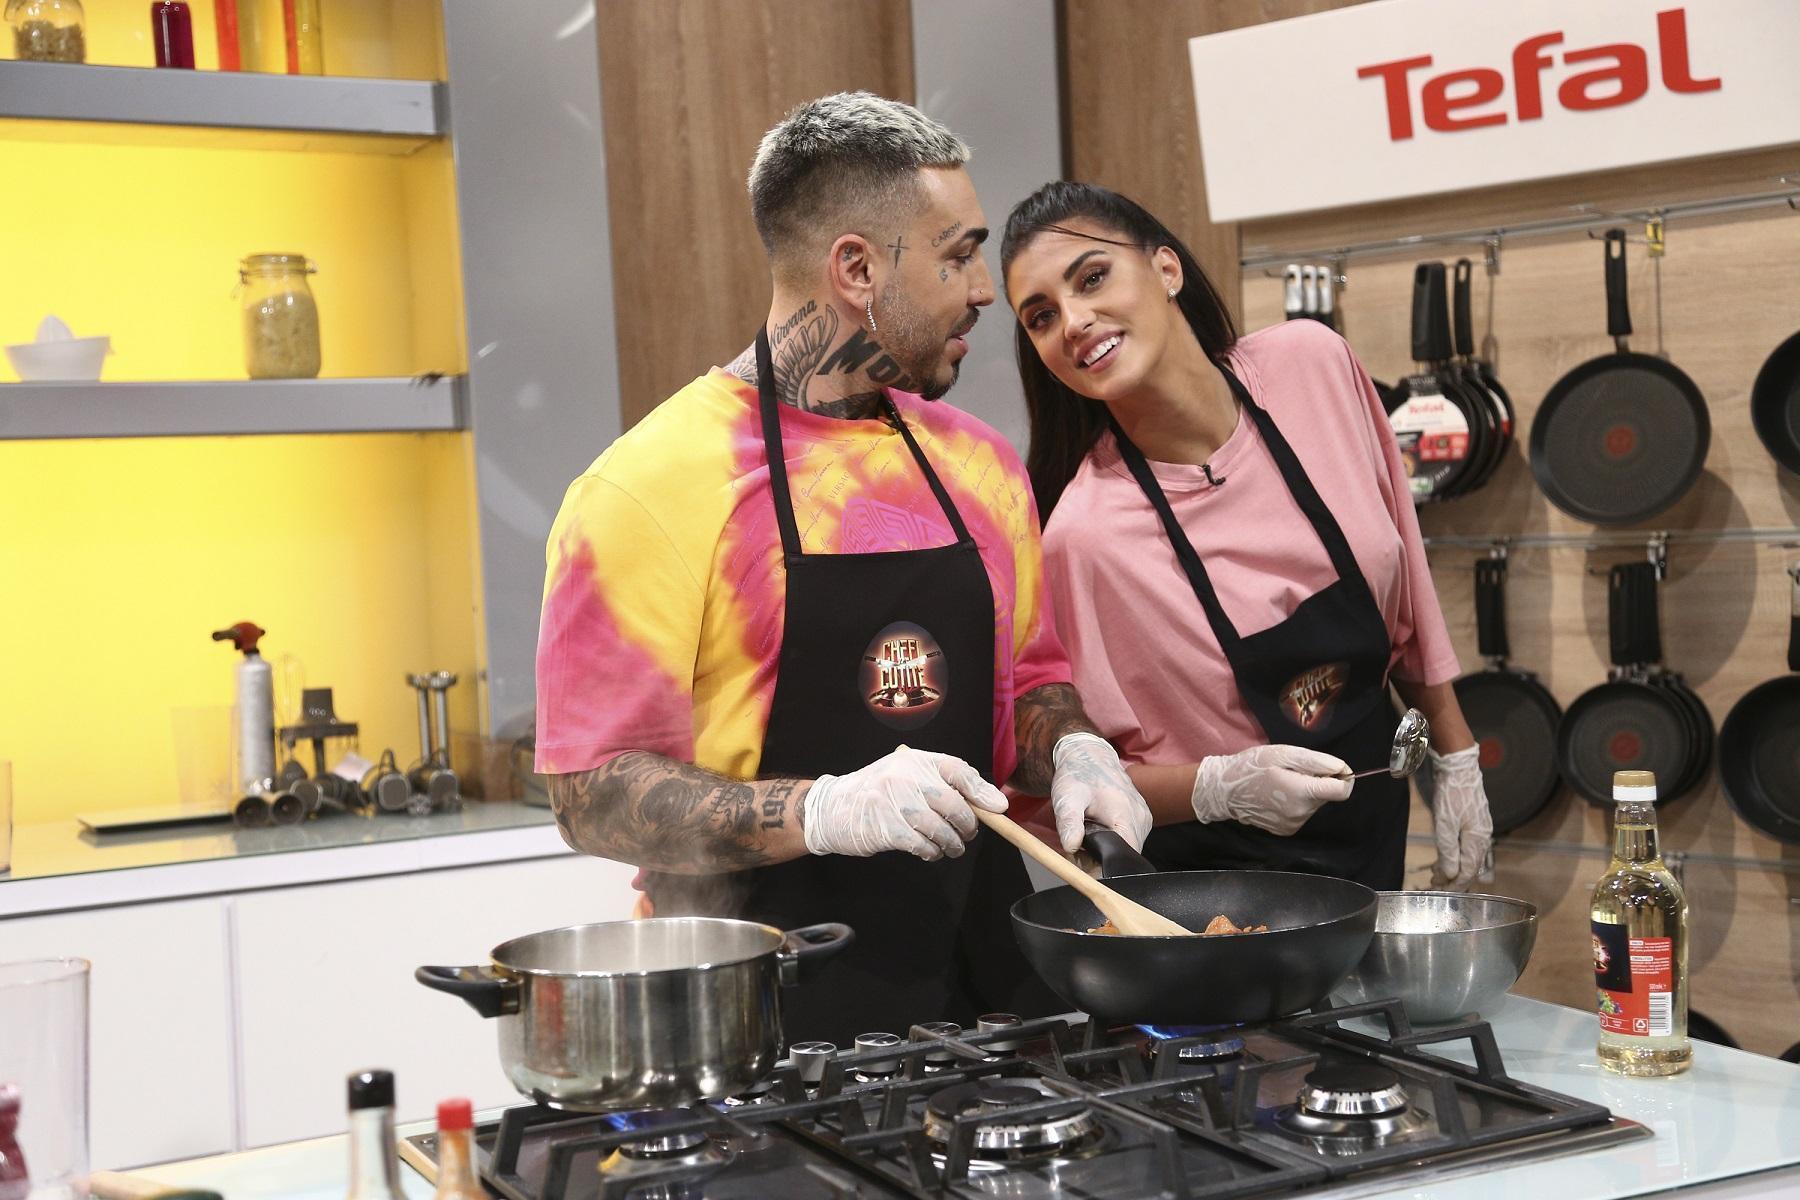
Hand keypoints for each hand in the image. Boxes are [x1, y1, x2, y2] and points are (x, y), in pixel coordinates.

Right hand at [802, 747, 1006, 860]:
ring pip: (941, 829)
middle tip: (966, 834)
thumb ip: (944, 784)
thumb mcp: (908, 776)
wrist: (833, 807)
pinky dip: (932, 853)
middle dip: (968, 825)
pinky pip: (923, 845)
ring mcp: (896, 803)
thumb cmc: (879, 792)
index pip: (957, 769)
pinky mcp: (887, 829)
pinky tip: (929, 852)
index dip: (981, 790)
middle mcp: (906, 777)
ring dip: (952, 844)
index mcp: (916, 761)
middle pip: (954, 804)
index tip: (998, 809)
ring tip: (950, 847)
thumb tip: (991, 802)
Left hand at [1049, 733, 1153, 851]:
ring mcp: (1144, 818)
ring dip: (1106, 848)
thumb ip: (1069, 823)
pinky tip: (1100, 826)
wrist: (1089, 756)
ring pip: (1127, 849)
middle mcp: (1141, 819)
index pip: (1123, 857)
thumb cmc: (1078, 776)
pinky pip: (1130, 838)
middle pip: (1124, 856)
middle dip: (1100, 857)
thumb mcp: (1067, 798)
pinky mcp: (1143, 818)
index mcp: (1126, 815)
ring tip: (1089, 831)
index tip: (1082, 860)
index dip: (1101, 866)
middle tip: (1079, 843)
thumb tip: (1071, 846)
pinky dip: (1113, 838)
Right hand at [1190, 744, 1353, 835]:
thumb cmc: (1252, 767)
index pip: (1342, 791)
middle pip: (1327, 796)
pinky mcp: (1286, 830)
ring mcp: (1293, 824)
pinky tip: (1277, 796)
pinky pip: (1301, 814)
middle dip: (1317, 782)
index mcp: (1303, 793)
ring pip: (1314, 805)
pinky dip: (1295, 804)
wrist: (1223, 791)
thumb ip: (1316, 762)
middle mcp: (1302, 813)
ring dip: (1305, 793)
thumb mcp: (1283, 754)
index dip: (1342, 777)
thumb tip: (1342, 769)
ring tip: (1282, 783)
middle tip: (1292, 772)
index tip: (1330, 769)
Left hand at [1426, 745, 1492, 889]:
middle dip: (1453, 878)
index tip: (1440, 890)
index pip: (1468, 872)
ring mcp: (1480, 829)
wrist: (1459, 768)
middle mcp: (1483, 837)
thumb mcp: (1445, 825)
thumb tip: (1451, 875)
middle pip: (1471, 867)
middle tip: (1435, 883)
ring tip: (1437, 872)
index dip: (1455, 884)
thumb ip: (1448, 851)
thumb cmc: (1451, 795)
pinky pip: (1468, 846)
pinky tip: (1446, 855)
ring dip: (1454, 867)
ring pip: (1469, 857)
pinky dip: (1457, 855)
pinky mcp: (1475, 822)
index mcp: (1478, 840)